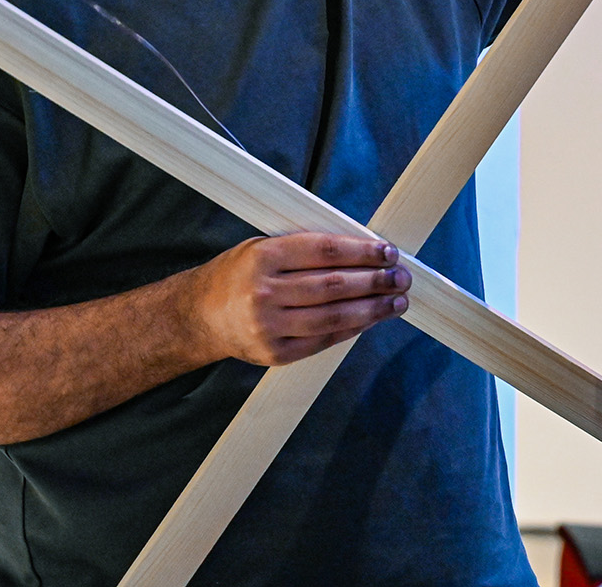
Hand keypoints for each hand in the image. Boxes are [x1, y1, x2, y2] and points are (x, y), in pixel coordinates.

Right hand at [187, 233, 410, 366]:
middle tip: (401, 277)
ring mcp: (268, 326)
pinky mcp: (275, 353)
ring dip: (373, 309)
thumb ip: (307, 249)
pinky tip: (371, 319)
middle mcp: (264, 292)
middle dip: (376, 281)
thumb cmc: (241, 274)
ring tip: (397, 301)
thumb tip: (364, 251)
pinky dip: (352, 329)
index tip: (388, 251)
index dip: (362, 251)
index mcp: (264, 256)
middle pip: (334, 285)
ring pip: (334, 316)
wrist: (199, 315)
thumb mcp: (265, 248)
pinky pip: (323, 341)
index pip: (326, 251)